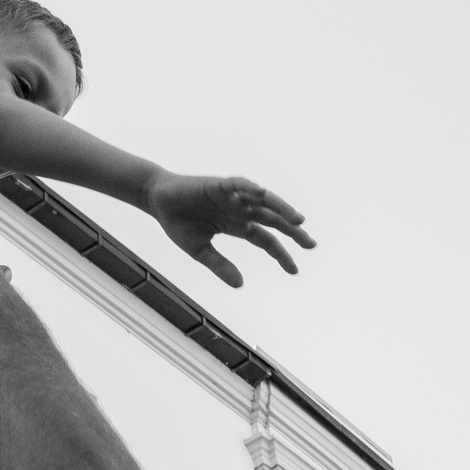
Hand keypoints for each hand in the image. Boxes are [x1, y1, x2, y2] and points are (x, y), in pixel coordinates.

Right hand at [146, 172, 314, 286]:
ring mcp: (232, 196)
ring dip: (282, 209)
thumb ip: (220, 266)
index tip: (295, 270)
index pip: (266, 240)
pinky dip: (251, 188)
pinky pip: (240, 185)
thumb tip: (241, 284)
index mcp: (237, 226)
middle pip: (274, 220)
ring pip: (264, 201)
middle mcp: (240, 210)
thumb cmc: (178, 223)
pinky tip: (264, 195)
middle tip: (311, 245)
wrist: (158, 201)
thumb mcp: (200, 251)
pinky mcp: (219, 184)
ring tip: (299, 221)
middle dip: (293, 231)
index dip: (281, 254)